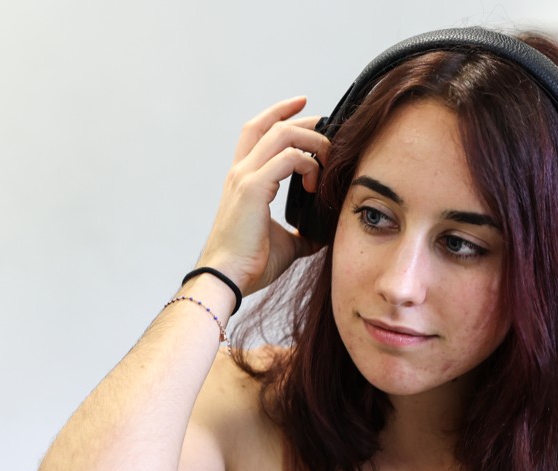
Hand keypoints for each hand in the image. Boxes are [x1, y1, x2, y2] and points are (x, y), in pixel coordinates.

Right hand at [194, 98, 330, 300]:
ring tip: (327, 162)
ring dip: (312, 142)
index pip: (256, 131)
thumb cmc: (249, 265)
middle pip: (272, 126)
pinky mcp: (253, 189)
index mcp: (242, 181)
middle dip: (305, 122)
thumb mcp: (285, 244)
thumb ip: (302, 233)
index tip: (303, 104)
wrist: (227, 279)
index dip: (279, 113)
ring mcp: (245, 178)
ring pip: (283, 135)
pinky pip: (288, 158)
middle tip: (330, 129)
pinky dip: (309, 165)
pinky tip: (316, 185)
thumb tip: (323, 235)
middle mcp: (240, 173)